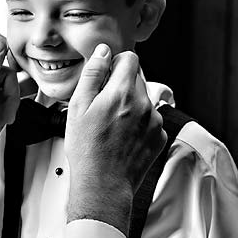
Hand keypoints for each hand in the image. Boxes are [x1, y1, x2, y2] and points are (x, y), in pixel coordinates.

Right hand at [64, 44, 166, 234]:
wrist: (103, 185)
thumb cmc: (87, 150)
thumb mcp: (78, 107)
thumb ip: (93, 74)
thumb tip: (103, 52)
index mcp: (123, 92)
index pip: (130, 59)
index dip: (116, 64)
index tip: (106, 77)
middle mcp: (144, 104)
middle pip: (137, 80)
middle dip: (121, 87)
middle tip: (103, 108)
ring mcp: (155, 122)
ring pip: (143, 101)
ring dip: (131, 106)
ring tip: (112, 127)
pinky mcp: (159, 137)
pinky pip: (150, 121)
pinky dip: (139, 125)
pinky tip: (123, 139)